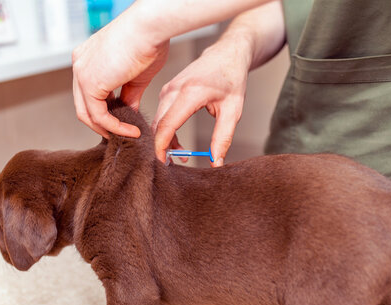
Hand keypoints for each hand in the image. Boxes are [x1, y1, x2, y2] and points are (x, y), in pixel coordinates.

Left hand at [72, 14, 168, 138]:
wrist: (151, 27)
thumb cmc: (149, 41)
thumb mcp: (136, 76)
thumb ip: (128, 96)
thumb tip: (129, 113)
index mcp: (88, 58)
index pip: (89, 93)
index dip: (104, 111)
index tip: (121, 121)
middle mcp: (80, 64)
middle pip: (84, 105)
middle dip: (102, 124)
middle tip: (121, 134)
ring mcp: (81, 73)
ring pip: (87, 113)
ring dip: (108, 129)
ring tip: (129, 134)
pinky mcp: (89, 83)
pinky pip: (98, 115)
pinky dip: (114, 127)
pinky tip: (131, 130)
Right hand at [153, 39, 251, 166]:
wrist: (227, 53)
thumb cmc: (232, 78)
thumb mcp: (233, 110)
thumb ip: (223, 138)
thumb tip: (215, 162)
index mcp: (190, 92)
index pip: (167, 125)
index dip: (161, 148)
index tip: (164, 165)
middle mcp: (173, 89)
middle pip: (158, 126)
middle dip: (162, 148)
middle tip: (174, 166)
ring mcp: (167, 89)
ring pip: (157, 122)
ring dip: (165, 141)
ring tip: (182, 155)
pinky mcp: (166, 91)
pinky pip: (160, 116)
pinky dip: (166, 131)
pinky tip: (178, 143)